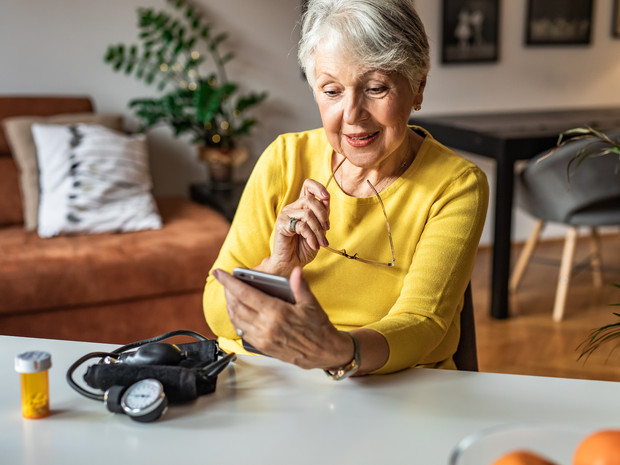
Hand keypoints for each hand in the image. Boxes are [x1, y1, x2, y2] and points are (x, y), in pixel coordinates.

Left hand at [213, 267, 353, 369]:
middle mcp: (266, 326)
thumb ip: (300, 286)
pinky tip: (238, 313)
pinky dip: (236, 320)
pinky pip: (242, 331)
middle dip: (227, 292)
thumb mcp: (311, 303)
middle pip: (236, 305)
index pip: (245, 293)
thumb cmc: (318, 328)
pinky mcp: (262, 347)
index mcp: (277, 312)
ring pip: (236, 319)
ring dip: (230, 306)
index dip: (229, 282)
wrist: (323, 352)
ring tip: (230, 295)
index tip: (219, 273)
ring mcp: (263, 338)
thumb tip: (295, 271)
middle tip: (225, 282)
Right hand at [260, 179, 329, 275]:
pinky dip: (311, 237)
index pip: (308, 186)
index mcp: (302, 206)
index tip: (326, 197)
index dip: (318, 187)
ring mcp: (286, 215)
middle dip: (323, 215)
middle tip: (326, 229)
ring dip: (318, 230)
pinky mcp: (282, 225)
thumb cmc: (304, 247)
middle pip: (310, 200)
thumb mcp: (319, 230)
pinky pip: (301, 226)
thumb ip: (322, 215)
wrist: (292, 263)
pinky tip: (314, 245)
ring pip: (307, 214)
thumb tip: (326, 199)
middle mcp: (293, 208)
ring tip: (322, 242)